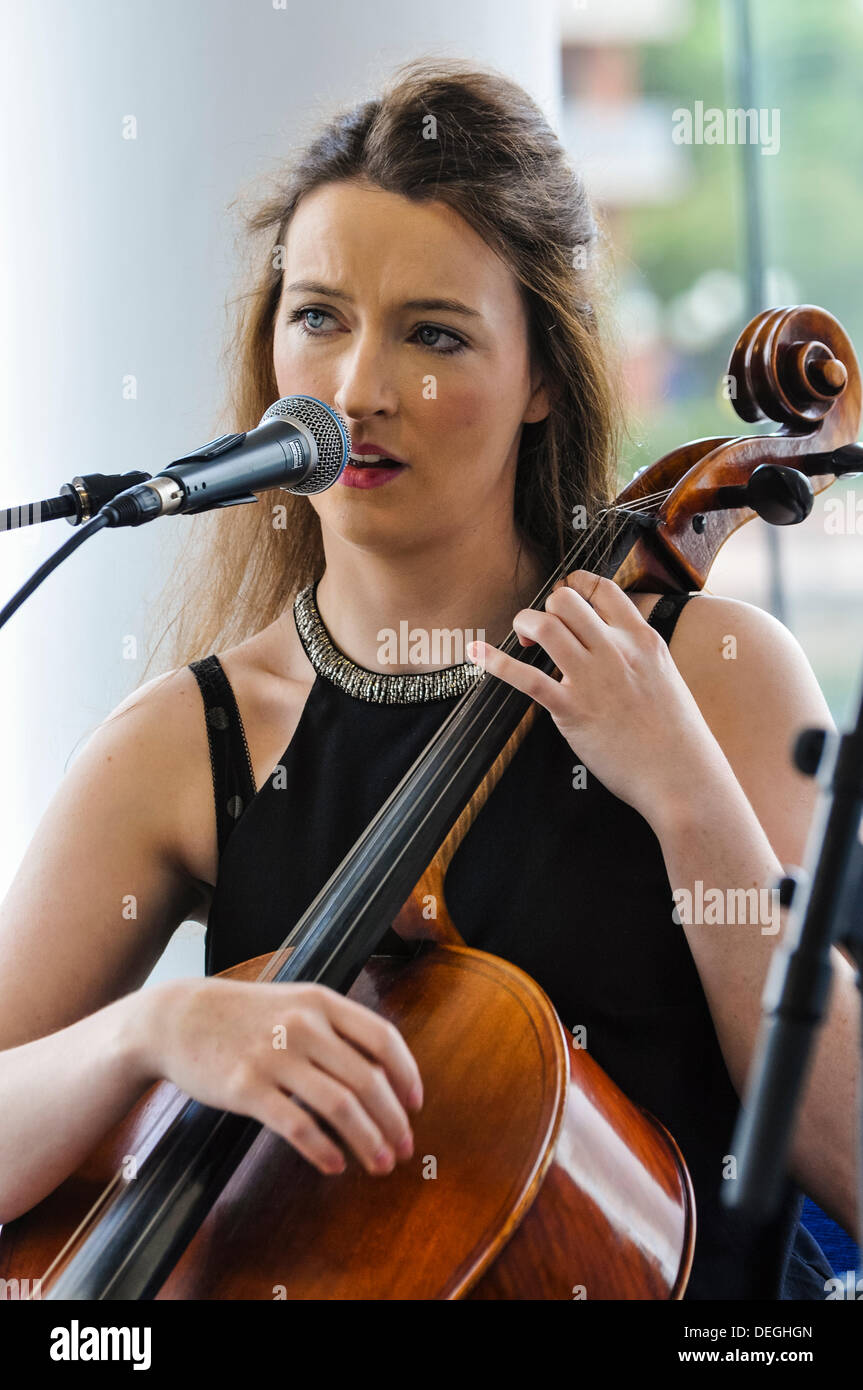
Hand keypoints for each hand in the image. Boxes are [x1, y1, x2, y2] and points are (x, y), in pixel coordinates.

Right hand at [150, 976, 422, 1177]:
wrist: (178, 1018)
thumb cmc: (244, 1015)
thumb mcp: (295, 1002)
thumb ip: (336, 1028)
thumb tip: (382, 1072)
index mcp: (321, 1002)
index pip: (382, 1038)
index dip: (407, 1074)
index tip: (416, 1105)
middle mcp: (304, 1026)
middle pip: (368, 1080)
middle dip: (393, 1120)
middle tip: (404, 1148)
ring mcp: (275, 1056)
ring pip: (340, 1106)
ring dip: (367, 1141)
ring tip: (380, 1164)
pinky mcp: (247, 1088)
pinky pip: (297, 1126)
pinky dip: (322, 1150)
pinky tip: (335, 1165)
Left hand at [468, 570, 715, 823]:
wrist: (683, 778)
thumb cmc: (677, 738)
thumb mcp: (667, 680)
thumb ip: (639, 659)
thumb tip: (613, 651)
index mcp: (644, 640)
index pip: (603, 588)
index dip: (575, 586)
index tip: (564, 600)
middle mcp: (618, 651)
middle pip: (567, 600)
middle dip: (546, 608)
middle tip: (541, 632)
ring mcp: (594, 679)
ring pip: (546, 624)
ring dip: (525, 625)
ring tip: (523, 642)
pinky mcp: (572, 710)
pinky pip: (526, 677)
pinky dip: (495, 663)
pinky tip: (476, 656)